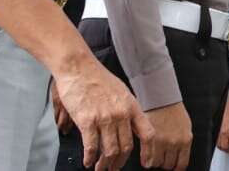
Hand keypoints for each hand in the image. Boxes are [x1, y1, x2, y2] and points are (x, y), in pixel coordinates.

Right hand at [54, 56, 152, 170]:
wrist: (79, 67)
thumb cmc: (98, 78)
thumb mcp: (122, 92)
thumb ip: (127, 109)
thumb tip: (130, 125)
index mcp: (132, 106)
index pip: (147, 133)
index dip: (149, 151)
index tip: (147, 162)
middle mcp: (121, 113)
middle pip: (126, 147)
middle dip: (120, 162)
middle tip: (114, 168)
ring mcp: (105, 118)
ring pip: (110, 151)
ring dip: (105, 164)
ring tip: (100, 168)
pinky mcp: (88, 121)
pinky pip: (91, 146)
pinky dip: (90, 158)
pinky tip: (88, 161)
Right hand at [142, 102, 191, 170]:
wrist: (162, 98)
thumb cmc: (173, 111)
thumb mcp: (185, 126)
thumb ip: (183, 143)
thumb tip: (179, 159)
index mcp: (186, 140)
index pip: (181, 164)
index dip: (175, 168)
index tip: (172, 168)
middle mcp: (175, 143)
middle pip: (168, 165)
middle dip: (164, 162)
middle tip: (161, 157)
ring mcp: (162, 142)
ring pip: (157, 164)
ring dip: (155, 161)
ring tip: (153, 154)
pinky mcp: (150, 140)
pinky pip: (147, 159)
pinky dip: (146, 160)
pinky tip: (145, 157)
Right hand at [216, 99, 228, 155]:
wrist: (224, 109)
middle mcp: (225, 134)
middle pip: (225, 147)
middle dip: (228, 150)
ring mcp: (219, 133)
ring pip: (220, 146)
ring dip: (223, 148)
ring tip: (226, 148)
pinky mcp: (215, 132)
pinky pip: (216, 142)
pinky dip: (219, 144)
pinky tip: (222, 144)